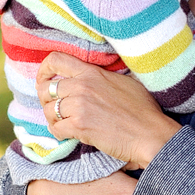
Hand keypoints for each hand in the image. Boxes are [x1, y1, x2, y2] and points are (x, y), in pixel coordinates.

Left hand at [37, 51, 181, 170]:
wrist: (150, 134)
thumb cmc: (143, 110)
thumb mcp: (123, 82)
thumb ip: (101, 77)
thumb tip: (89, 79)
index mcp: (92, 72)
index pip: (56, 60)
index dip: (44, 70)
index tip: (45, 80)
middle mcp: (82, 85)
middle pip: (46, 88)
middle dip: (45, 100)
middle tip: (54, 108)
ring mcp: (80, 105)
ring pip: (48, 110)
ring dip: (53, 119)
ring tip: (65, 124)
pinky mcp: (79, 126)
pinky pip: (55, 129)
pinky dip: (59, 133)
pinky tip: (70, 134)